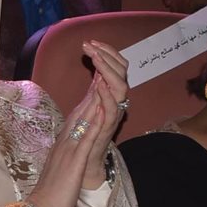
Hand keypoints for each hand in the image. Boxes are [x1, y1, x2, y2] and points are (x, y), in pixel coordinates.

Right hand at [28, 86, 106, 206]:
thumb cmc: (51, 193)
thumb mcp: (62, 168)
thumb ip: (67, 154)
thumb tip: (72, 147)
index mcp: (63, 144)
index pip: (78, 116)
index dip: (89, 96)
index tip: (98, 79)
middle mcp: (65, 142)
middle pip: (81, 111)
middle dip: (93, 90)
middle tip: (102, 68)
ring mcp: (69, 151)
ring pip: (83, 119)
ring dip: (94, 98)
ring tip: (104, 78)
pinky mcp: (74, 162)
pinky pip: (86, 139)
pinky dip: (94, 122)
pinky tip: (102, 109)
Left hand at [81, 41, 128, 186]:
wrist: (84, 165)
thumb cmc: (85, 137)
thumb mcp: (88, 106)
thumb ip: (94, 88)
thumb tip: (97, 66)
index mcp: (109, 95)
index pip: (115, 66)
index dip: (106, 52)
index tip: (90, 41)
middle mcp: (115, 103)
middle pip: (122, 72)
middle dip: (107, 55)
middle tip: (91, 44)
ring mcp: (113, 115)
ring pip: (120, 88)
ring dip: (108, 71)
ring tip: (96, 58)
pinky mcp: (108, 129)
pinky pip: (112, 110)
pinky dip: (107, 96)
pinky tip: (99, 84)